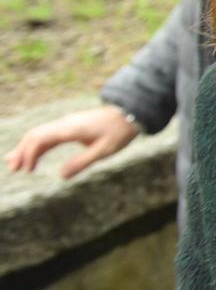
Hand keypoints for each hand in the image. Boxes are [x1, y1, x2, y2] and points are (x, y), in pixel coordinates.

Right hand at [6, 104, 140, 177]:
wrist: (129, 113)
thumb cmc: (119, 132)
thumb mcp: (104, 150)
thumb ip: (82, 162)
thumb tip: (61, 176)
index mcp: (70, 129)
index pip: (41, 139)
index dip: (30, 154)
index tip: (27, 170)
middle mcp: (64, 124)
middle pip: (35, 135)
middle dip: (22, 151)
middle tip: (12, 169)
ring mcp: (66, 124)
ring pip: (39, 134)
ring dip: (27, 148)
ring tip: (15, 164)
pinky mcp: (70, 127)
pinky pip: (49, 135)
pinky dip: (38, 146)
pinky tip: (33, 157)